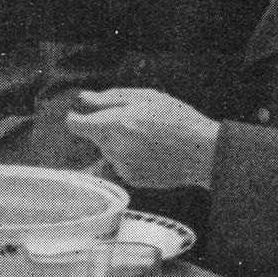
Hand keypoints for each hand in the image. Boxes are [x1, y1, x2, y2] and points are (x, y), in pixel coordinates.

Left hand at [64, 89, 219, 189]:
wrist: (202, 152)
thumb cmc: (177, 119)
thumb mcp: (144, 97)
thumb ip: (108, 98)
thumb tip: (84, 98)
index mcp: (112, 125)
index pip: (74, 125)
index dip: (77, 116)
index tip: (85, 113)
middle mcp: (112, 149)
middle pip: (94, 136)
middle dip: (105, 127)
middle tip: (133, 120)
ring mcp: (121, 167)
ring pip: (108, 150)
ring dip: (118, 142)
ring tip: (147, 136)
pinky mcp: (132, 179)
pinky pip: (120, 163)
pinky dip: (129, 156)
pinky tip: (151, 150)